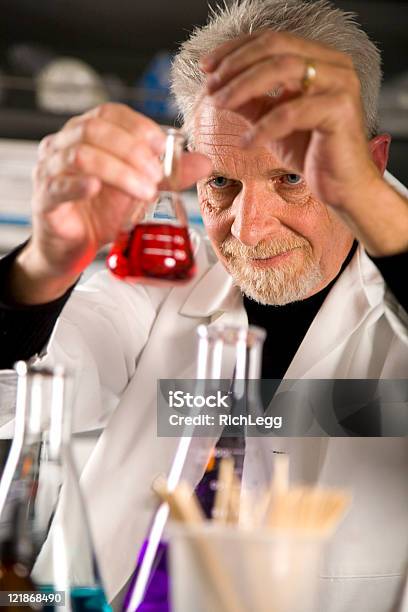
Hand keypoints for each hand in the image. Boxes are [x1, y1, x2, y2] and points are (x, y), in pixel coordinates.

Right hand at [12, 104, 211, 302]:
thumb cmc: (98, 214)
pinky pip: (59, 186)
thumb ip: (168, 175)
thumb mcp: (138, 190)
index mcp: (86, 134)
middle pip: (95, 130)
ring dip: (118, 170)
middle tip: (157, 176)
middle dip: (132, 150)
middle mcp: (63, 145)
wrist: (72, 249)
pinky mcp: (44, 200)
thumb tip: (205, 162)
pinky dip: (79, 185)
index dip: (137, 125)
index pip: (109, 113)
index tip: (162, 145)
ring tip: (144, 191)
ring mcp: (50, 171)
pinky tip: (96, 189)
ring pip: (81, 155)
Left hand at [200, 30, 379, 211]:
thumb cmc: (311, 152)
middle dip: (236, 65)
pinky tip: (246, 143)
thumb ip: (250, 102)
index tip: (206, 67)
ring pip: (283, 69)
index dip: (235, 50)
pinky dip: (263, 126)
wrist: (341, 187)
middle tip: (210, 86)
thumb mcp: (271, 122)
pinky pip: (291, 112)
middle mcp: (333, 64)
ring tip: (220, 105)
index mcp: (319, 60)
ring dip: (244, 86)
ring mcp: (340, 84)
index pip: (272, 40)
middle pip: (275, 48)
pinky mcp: (340, 110)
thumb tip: (217, 88)